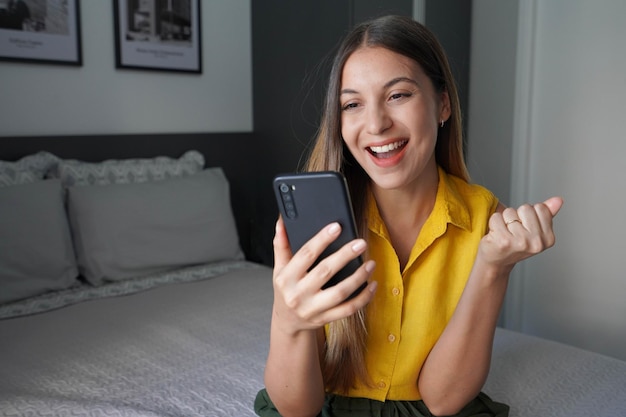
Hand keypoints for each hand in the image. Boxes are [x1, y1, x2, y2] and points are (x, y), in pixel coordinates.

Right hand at [271, 217, 376, 335]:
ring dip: (358, 277)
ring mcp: (313, 309)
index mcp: (286, 278)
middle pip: (325, 271)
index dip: (321, 239)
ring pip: (340, 292)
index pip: (305, 255)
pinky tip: (372, 285)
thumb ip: (281, 245)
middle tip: (360, 243)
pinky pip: (348, 309)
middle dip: (345, 255)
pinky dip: (363, 297)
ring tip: (370, 263)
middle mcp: (298, 294)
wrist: (287, 322)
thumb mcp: (279, 268)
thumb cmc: (286, 290)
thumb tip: (282, 221)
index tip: (336, 227)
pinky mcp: (325, 319)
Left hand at [479, 196, 563, 268]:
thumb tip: (558, 200)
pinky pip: (496, 217)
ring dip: (503, 220)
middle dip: (516, 216)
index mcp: (548, 238)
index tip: (525, 228)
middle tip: (513, 232)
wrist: (496, 262)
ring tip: (504, 234)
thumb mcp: (534, 230)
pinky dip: (493, 223)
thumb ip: (547, 214)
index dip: (528, 214)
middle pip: (525, 208)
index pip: (540, 207)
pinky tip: (495, 235)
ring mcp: (521, 242)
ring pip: (510, 212)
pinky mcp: (504, 241)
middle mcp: (537, 242)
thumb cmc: (514, 244)